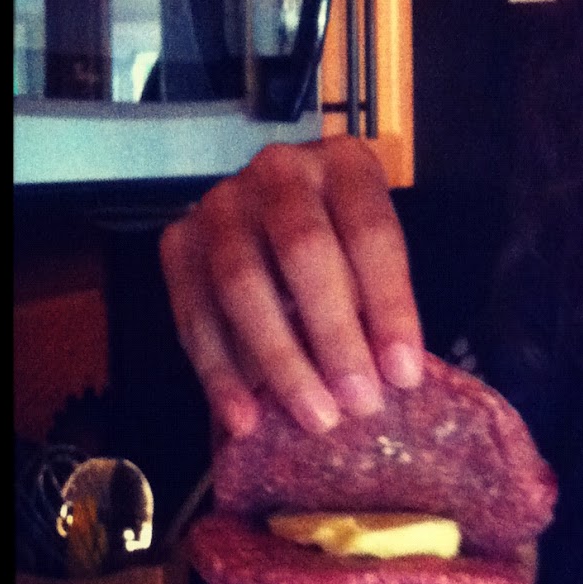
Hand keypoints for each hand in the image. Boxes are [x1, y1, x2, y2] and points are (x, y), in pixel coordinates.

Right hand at [159, 139, 424, 436]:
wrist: (275, 214)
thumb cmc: (345, 247)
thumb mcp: (375, 259)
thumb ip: (379, 306)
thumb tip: (391, 380)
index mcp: (345, 164)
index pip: (371, 233)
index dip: (389, 306)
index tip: (403, 374)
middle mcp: (279, 171)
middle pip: (303, 251)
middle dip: (334, 334)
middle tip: (358, 402)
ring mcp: (221, 203)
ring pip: (242, 283)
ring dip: (280, 360)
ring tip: (314, 417)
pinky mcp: (178, 242)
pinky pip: (194, 314)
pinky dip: (220, 373)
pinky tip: (244, 419)